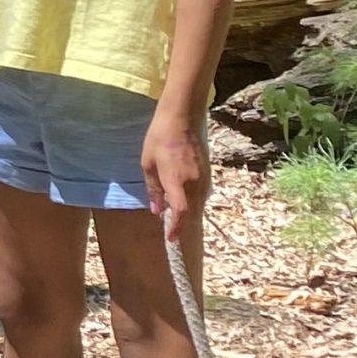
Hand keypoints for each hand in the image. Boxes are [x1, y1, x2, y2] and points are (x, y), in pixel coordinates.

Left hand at [142, 109, 208, 244]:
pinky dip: (194, 204)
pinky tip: (185, 202)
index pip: (180, 212)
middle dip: (183, 226)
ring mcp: (204, 178)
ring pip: (199, 206)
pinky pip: (202, 195)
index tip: (171, 239)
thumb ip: (154, 190)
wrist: (182, 118)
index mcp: (176, 180)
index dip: (176, 228)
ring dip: (189, 215)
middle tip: (173, 234)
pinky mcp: (208, 174)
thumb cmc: (159, 138)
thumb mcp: (148, 164)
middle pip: (192, 214)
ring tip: (177, 221)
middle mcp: (194, 182)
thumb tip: (157, 210)